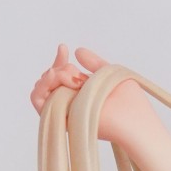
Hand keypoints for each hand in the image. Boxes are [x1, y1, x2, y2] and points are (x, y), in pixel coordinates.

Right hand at [29, 43, 148, 144]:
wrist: (133, 121)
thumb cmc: (130, 103)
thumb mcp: (109, 73)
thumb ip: (93, 63)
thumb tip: (77, 51)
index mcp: (82, 95)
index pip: (61, 77)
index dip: (59, 61)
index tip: (64, 49)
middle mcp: (71, 104)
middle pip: (48, 81)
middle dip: (58, 69)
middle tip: (76, 73)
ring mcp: (65, 112)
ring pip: (41, 89)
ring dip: (51, 76)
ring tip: (71, 78)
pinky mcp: (59, 120)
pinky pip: (37, 100)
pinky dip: (43, 86)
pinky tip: (58, 78)